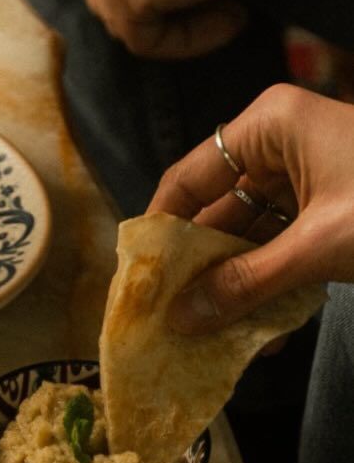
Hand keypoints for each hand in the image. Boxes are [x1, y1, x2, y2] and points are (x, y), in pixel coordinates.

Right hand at [149, 84, 353, 330]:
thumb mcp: (318, 248)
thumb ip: (245, 285)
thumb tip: (179, 320)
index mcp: (269, 126)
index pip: (188, 176)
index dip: (159, 230)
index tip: (134, 282)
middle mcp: (279, 143)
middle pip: (216, 209)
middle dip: (196, 269)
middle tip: (164, 320)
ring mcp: (307, 175)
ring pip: (249, 235)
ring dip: (232, 286)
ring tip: (203, 337)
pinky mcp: (329, 208)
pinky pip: (282, 247)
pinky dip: (269, 285)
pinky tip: (254, 331)